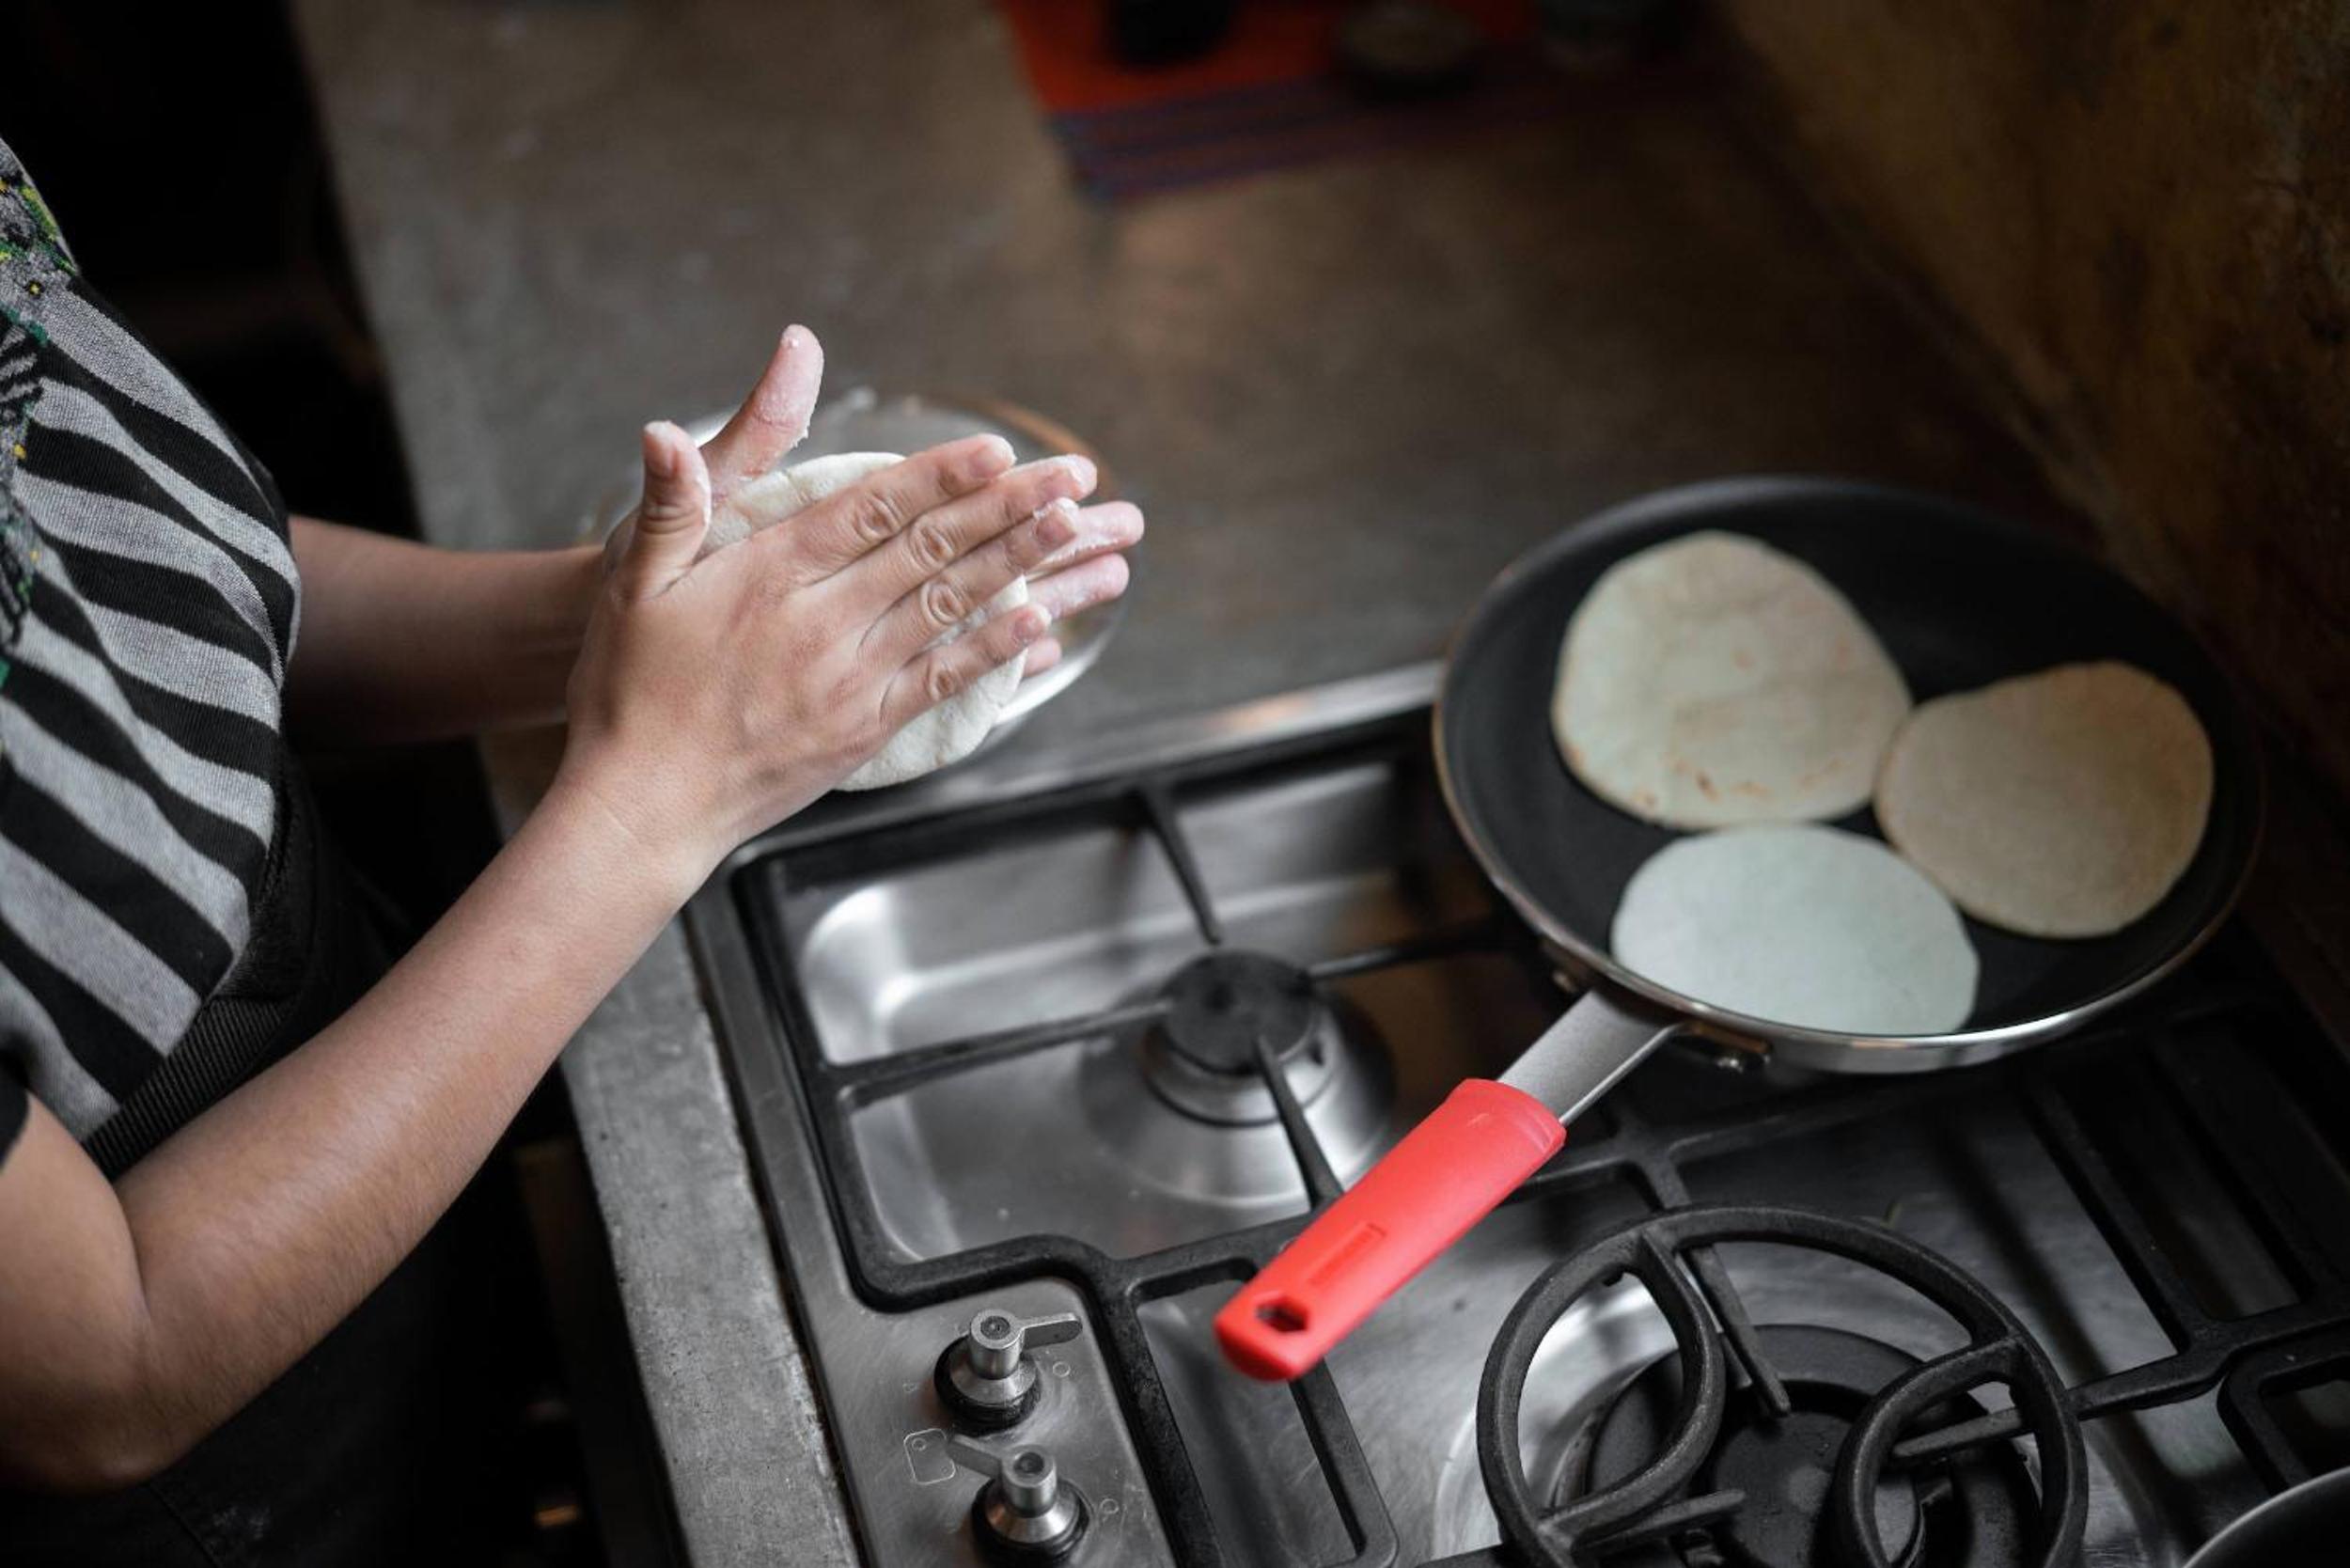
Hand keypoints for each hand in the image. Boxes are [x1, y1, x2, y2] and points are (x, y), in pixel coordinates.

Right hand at [555, 326, 1131, 882]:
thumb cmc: (628, 691)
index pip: (871, 509)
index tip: (996, 449)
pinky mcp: (863, 728)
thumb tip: (663, 430)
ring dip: (1019, 565)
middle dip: (1007, 507)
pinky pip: (943, 681)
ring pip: (949, 607)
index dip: (939, 476)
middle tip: (1070, 475)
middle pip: (929, 551)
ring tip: (1075, 529)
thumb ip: (670, 503)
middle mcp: (819, 624)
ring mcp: (848, 681)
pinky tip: (1039, 623)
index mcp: (766, 576)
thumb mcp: (632, 583)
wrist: (642, 807)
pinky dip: (994, 649)